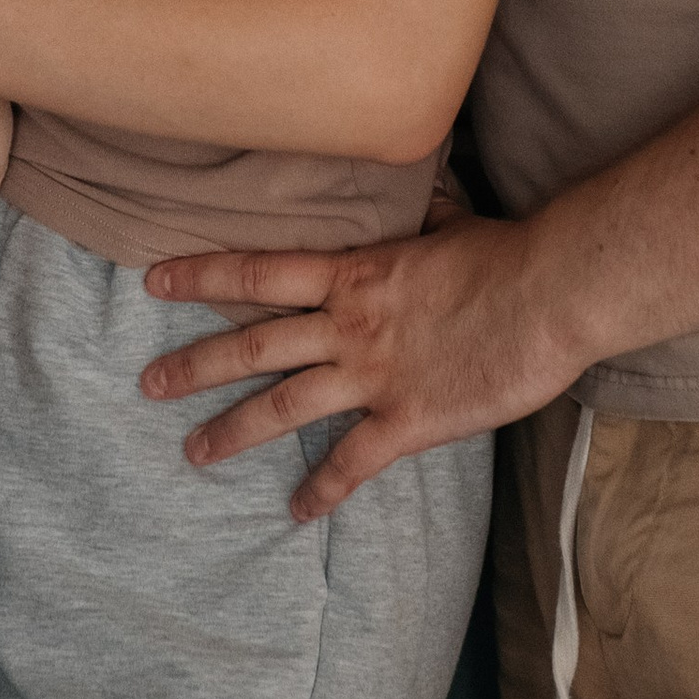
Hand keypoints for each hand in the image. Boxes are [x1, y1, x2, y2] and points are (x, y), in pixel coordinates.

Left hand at [141, 208, 581, 522]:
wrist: (550, 292)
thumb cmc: (506, 252)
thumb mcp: (447, 221)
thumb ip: (417, 217)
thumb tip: (416, 187)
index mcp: (353, 273)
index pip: (258, 273)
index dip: (201, 276)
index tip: (154, 280)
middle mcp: (348, 324)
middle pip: (253, 344)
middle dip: (195, 365)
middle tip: (148, 383)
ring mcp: (373, 374)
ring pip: (284, 404)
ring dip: (233, 430)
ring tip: (194, 453)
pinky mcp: (408, 420)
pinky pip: (352, 462)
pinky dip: (322, 489)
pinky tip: (298, 511)